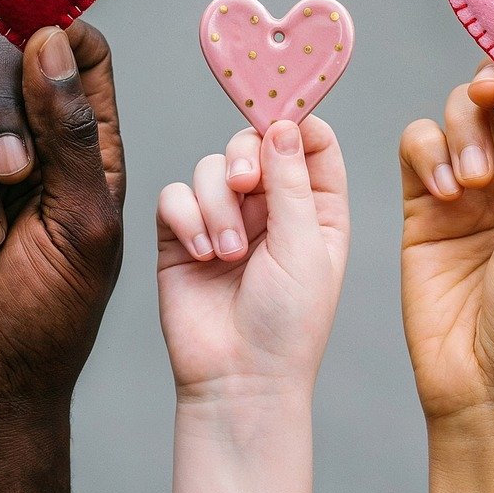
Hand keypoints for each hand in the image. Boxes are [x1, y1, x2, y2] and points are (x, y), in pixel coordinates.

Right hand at [0, 24, 124, 424]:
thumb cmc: (52, 313)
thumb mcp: (87, 221)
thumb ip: (73, 130)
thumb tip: (53, 36)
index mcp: (84, 149)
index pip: (77, 59)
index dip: (67, 35)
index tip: (58, 34)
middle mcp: (21, 144)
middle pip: (3, 60)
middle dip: (8, 110)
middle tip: (19, 175)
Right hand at [156, 118, 349, 407]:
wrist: (239, 377)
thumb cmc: (288, 322)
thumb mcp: (304, 247)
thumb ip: (292, 183)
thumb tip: (283, 124)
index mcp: (317, 206)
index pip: (310, 141)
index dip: (294, 120)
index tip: (277, 115)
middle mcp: (273, 206)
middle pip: (254, 142)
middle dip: (244, 155)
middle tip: (243, 185)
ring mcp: (227, 218)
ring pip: (212, 166)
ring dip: (217, 204)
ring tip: (228, 254)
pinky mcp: (184, 235)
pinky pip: (175, 195)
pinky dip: (186, 217)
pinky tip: (203, 254)